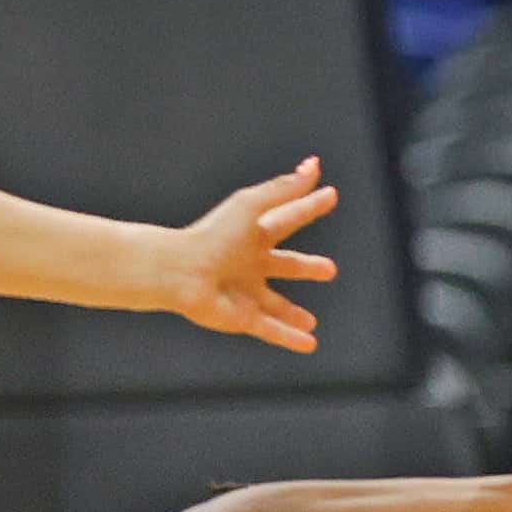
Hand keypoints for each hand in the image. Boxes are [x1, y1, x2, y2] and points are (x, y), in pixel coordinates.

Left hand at [161, 157, 340, 351]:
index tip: (330, 194)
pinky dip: (289, 338)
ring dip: (293, 313)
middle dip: (306, 267)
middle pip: (285, 264)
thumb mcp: (253, 206)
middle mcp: (250, 263)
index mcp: (253, 233)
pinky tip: (309, 344)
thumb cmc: (214, 236)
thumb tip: (312, 167)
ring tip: (310, 321)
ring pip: (276, 304)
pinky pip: (270, 329)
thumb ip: (284, 189)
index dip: (310, 206)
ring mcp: (246, 292)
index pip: (290, 217)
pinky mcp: (242, 317)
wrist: (181, 271)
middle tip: (330, 268)